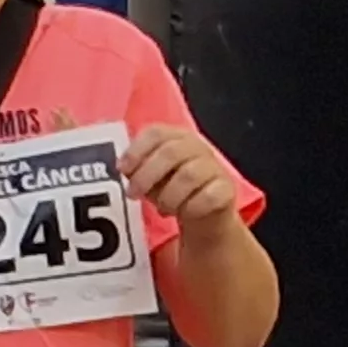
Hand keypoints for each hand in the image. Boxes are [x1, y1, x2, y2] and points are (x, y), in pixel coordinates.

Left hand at [120, 123, 244, 229]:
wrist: (202, 211)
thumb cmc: (169, 187)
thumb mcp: (148, 176)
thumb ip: (135, 169)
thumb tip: (121, 170)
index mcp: (174, 137)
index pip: (155, 133)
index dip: (136, 151)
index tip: (121, 170)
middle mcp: (197, 146)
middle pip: (170, 152)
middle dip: (146, 175)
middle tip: (133, 194)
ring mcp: (214, 166)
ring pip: (188, 176)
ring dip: (168, 196)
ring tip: (162, 209)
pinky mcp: (226, 188)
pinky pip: (208, 197)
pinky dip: (191, 208)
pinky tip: (185, 212)